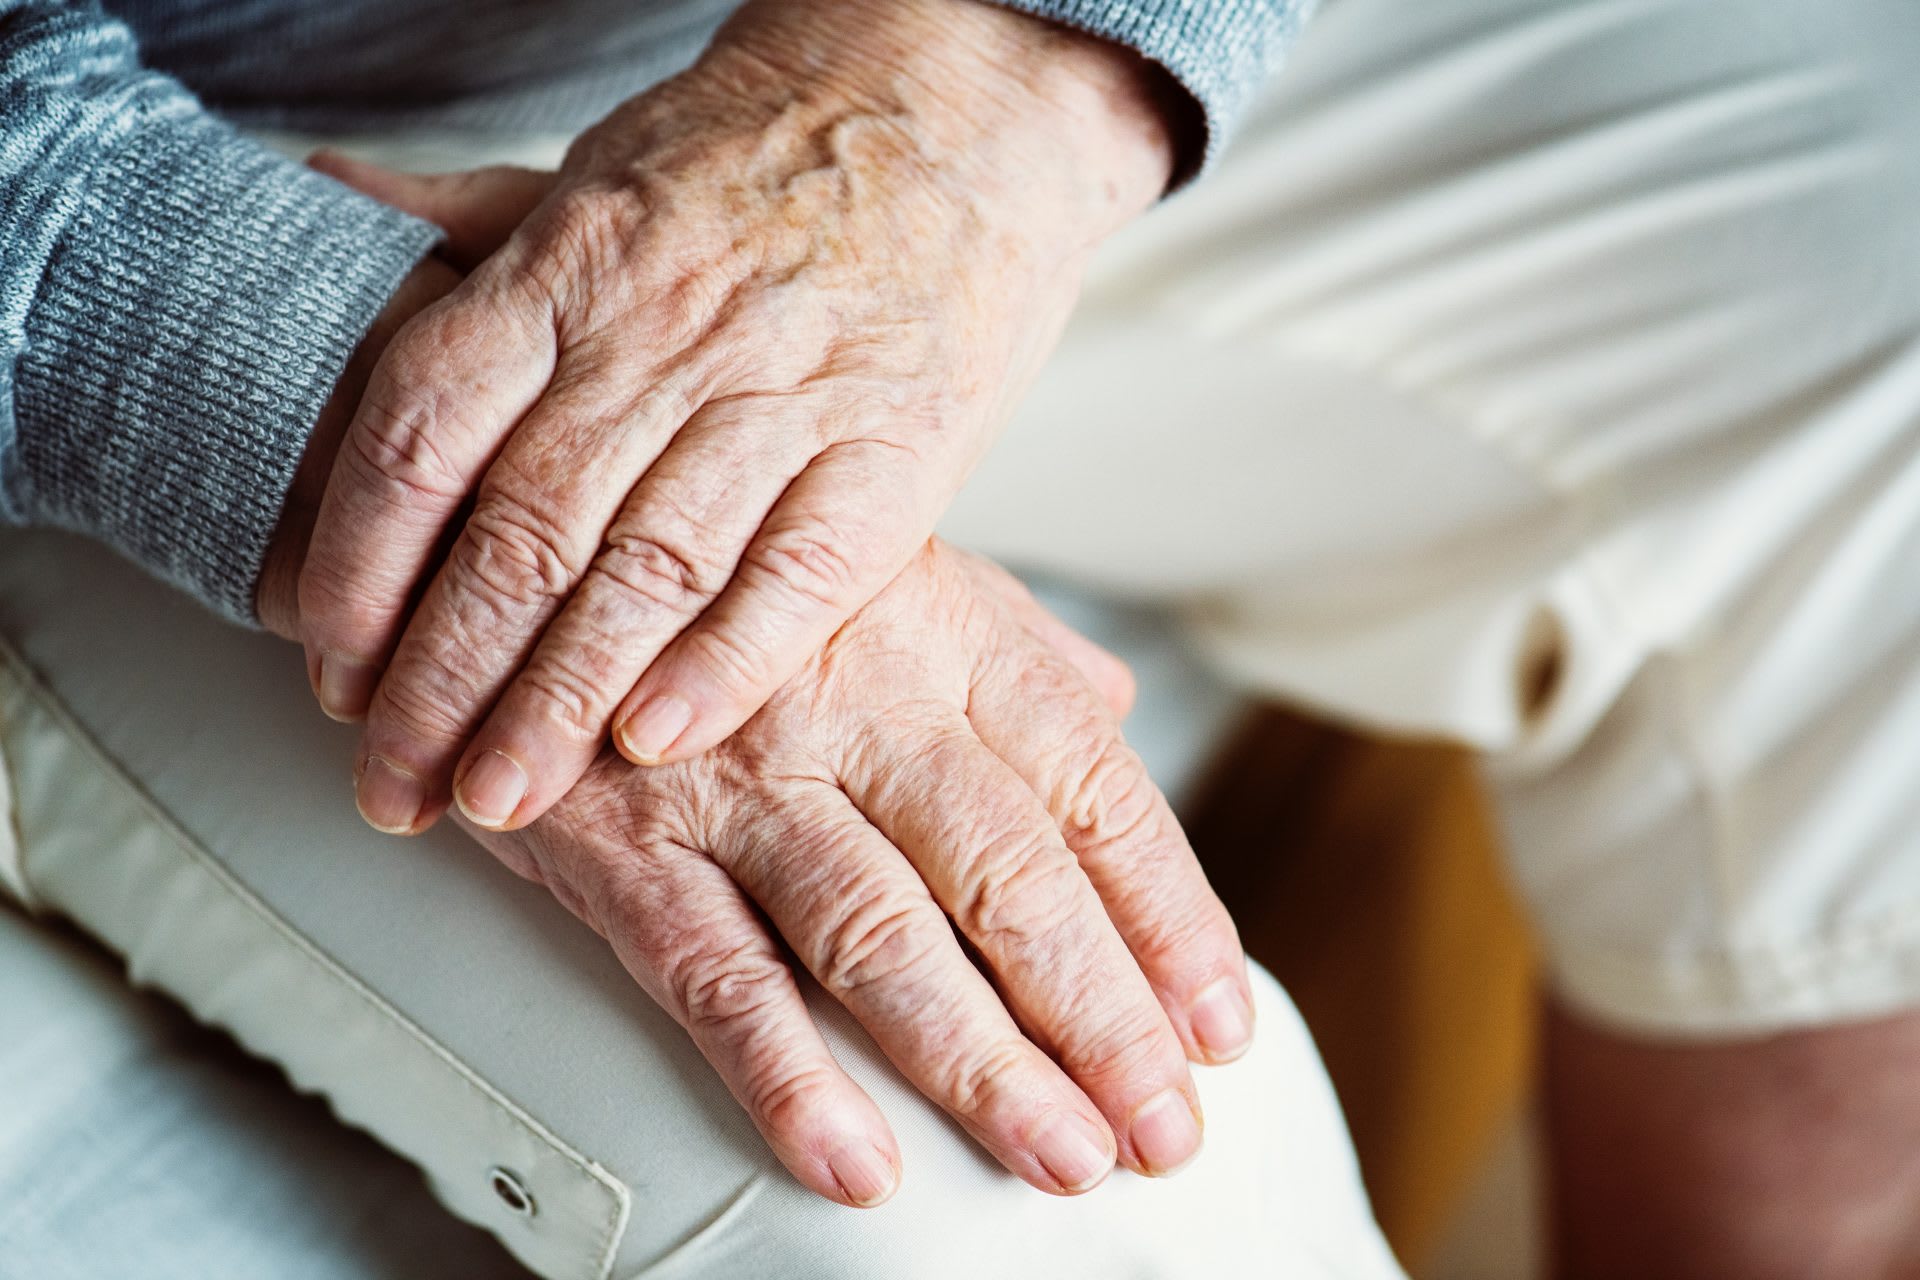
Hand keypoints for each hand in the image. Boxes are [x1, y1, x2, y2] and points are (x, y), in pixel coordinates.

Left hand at [293, 0, 1184, 836]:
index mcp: (570, 267)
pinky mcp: (895, 446)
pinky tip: (657, 739)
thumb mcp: (600, 168)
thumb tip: (334, 194)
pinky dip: (723, 662)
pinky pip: (799, 572)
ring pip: (645, 570)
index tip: (335, 672)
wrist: (955, 108)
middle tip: (398, 785)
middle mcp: (662, 333)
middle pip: (520, 532)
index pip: (423, 435)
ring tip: (501, 798)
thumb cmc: (768, 158)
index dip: (361, 568)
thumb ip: (472, 219)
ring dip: (559, 701)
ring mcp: (783, 392)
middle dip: (443, 681)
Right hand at [465, 541, 1253, 1203]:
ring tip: (1060, 1157)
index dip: (1168, 912)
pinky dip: (787, 1079)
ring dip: (979, 1065)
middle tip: (1162, 1125)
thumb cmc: (729, 580)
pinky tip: (857, 1161)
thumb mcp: (885, 567)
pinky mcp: (624, 843)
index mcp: (943, 633)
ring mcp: (738, 774)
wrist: (523, 553)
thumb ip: (1008, 645)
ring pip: (882, 936)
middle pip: (1009, 875)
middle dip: (1100, 1016)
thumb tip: (1119, 706)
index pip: (1092, 786)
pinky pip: (716, 976)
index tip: (1217, 1020)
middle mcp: (857, 699)